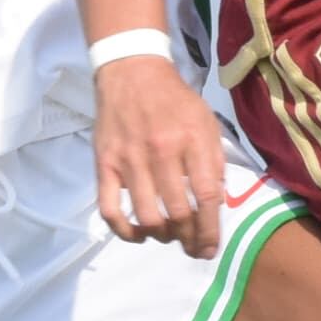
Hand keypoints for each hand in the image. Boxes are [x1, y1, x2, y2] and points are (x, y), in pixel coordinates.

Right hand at [91, 58, 230, 258]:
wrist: (132, 72)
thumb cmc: (175, 101)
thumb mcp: (206, 122)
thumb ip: (214, 161)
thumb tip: (216, 204)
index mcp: (190, 140)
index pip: (204, 197)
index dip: (210, 230)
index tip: (210, 248)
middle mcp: (160, 151)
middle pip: (177, 213)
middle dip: (189, 239)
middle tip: (192, 247)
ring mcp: (129, 159)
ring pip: (147, 217)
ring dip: (162, 236)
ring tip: (169, 236)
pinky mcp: (104, 164)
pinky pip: (110, 209)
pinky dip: (124, 231)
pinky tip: (137, 234)